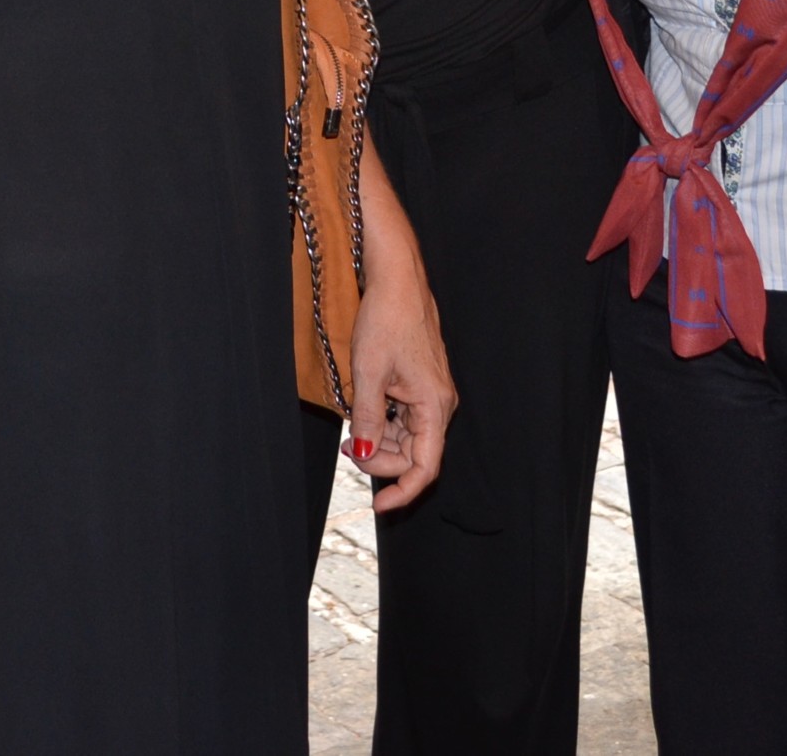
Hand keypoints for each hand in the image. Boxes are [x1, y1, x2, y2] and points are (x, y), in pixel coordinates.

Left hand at [343, 257, 456, 513]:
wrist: (398, 280)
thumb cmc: (387, 319)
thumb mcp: (369, 373)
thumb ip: (367, 419)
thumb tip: (363, 453)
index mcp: (434, 405)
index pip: (425, 466)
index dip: (403, 491)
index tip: (378, 505)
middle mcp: (439, 403)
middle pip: (414, 453)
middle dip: (380, 459)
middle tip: (348, 447)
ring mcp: (431, 393)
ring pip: (407, 436)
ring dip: (379, 440)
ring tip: (350, 428)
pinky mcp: (420, 383)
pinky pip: (404, 416)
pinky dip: (382, 421)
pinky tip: (362, 411)